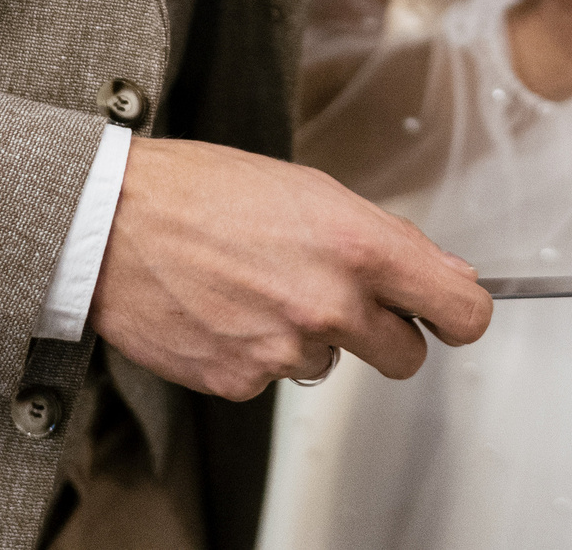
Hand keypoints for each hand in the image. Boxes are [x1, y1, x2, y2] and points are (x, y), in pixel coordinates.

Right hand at [89, 138, 490, 400]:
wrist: (109, 222)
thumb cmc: (204, 190)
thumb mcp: (311, 188)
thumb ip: (385, 236)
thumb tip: (444, 270)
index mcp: (360, 247)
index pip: (463, 311)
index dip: (460, 313)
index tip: (449, 312)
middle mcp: (330, 305)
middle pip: (407, 356)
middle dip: (386, 332)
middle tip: (344, 297)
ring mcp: (284, 351)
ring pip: (333, 363)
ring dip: (312, 336)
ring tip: (259, 285)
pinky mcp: (240, 382)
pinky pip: (274, 377)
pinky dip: (258, 351)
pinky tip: (226, 308)